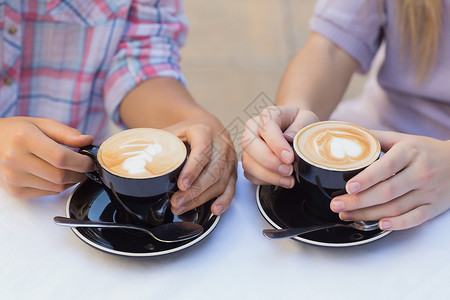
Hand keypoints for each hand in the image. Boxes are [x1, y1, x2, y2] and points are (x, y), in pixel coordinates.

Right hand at [0, 117, 95, 198]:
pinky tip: (57, 174)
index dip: (81, 162)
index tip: (91, 161)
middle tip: (86, 166)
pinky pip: (48, 193)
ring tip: (72, 169)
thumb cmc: (18, 132)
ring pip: (57, 187)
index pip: (60, 157)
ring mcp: (13, 178)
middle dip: (80, 173)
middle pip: (60, 175)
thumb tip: (88, 141)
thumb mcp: (42, 124)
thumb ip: (66, 133)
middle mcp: (15, 160)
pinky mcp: (15, 191)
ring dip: (71, 180)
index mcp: (24, 139)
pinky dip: (59, 186)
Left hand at [165, 115, 236, 215]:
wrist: (206, 125)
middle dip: (195, 190)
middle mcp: (221, 145)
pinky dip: (225, 200)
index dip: (192, 169)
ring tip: (183, 207)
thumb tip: (136, 160)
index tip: (181, 185)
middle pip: (213, 171)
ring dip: (203, 198)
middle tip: (176, 202)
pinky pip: (231, 188)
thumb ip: (158, 144)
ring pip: (221, 182)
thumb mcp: (172, 131)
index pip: (202, 152)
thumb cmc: (187, 130)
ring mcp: (229, 159)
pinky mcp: (232, 171)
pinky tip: (214, 209)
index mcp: (205, 132)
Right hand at [241, 105, 318, 187]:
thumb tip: (289, 138)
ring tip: (289, 179)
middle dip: (269, 162)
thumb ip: (299, 126)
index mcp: (268, 115)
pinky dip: (266, 181)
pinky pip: (251, 174)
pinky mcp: (250, 161)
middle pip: (249, 145)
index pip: (266, 128)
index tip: (290, 157)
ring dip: (268, 175)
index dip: (276, 144)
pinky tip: (282, 180)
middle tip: (289, 170)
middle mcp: (253, 129)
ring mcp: (249, 146)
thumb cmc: (300, 123)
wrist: (295, 127)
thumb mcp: (307, 119)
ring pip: (248, 163)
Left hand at [330, 131, 449, 229]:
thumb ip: (377, 138)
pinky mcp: (433, 207)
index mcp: (410, 153)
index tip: (349, 186)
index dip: (366, 178)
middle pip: (387, 191)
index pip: (386, 167)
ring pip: (396, 208)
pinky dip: (397, 224)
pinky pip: (414, 218)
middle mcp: (420, 173)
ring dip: (368, 214)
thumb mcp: (403, 139)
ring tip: (347, 214)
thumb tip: (349, 135)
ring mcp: (427, 192)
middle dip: (358, 201)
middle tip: (337, 204)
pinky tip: (379, 225)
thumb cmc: (425, 151)